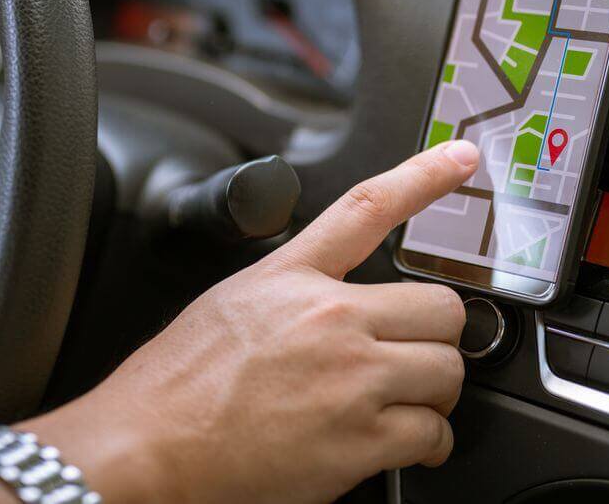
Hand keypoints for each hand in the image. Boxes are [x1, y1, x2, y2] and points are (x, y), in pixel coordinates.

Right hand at [27, 139, 479, 503]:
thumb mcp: (229, 304)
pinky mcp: (361, 440)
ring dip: (433, 393)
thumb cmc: (174, 387)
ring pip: (447, 371)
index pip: (369, 209)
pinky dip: (427, 444)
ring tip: (401, 405)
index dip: (424, 176)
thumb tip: (337, 300)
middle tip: (413, 356)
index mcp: (292, 278)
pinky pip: (433, 433)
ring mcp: (351, 378)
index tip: (460, 159)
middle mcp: (330, 318)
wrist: (148, 449)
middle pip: (441, 308)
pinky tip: (400, 445)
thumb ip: (292, 292)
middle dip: (436, 338)